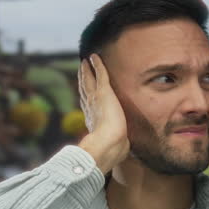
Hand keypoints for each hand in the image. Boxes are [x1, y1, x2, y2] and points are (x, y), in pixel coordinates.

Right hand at [77, 54, 129, 173]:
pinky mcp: (104, 91)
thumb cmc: (114, 150)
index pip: (88, 106)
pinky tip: (94, 57)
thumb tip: (126, 152)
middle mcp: (91, 108)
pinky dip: (97, 64)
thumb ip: (120, 145)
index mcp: (93, 121)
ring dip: (87, 71)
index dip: (86, 98)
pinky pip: (100, 73)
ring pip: (89, 80)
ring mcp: (95, 99)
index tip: (85, 93)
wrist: (109, 144)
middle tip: (82, 70)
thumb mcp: (118, 146)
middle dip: (83, 80)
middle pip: (85, 90)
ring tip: (85, 62)